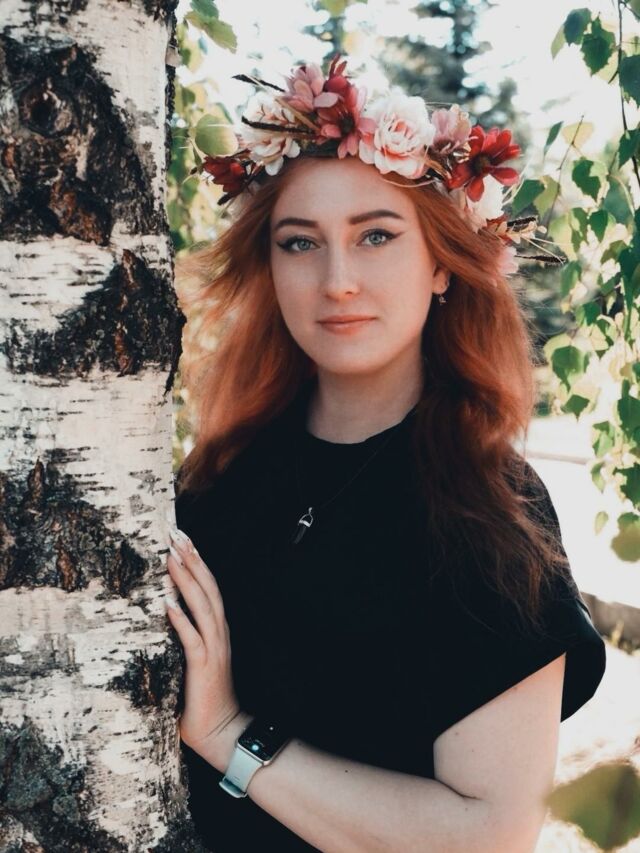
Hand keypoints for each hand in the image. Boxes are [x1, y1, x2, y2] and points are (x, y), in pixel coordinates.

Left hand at [164, 526, 241, 760]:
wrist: (222, 730)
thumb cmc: (202, 697)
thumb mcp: (194, 660)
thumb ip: (184, 638)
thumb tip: (162, 615)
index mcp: (217, 629)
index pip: (208, 587)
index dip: (197, 561)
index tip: (183, 538)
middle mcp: (219, 632)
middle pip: (207, 587)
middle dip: (192, 558)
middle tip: (178, 533)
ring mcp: (214, 647)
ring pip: (202, 605)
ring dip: (187, 579)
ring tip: (173, 556)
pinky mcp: (204, 665)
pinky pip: (191, 638)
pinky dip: (180, 619)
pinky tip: (167, 603)